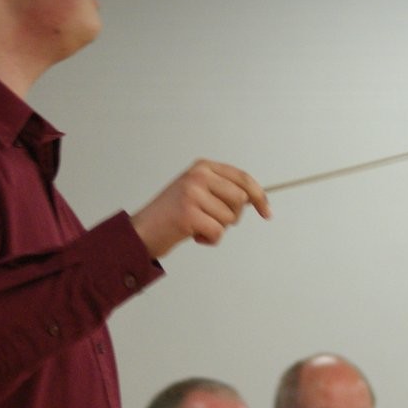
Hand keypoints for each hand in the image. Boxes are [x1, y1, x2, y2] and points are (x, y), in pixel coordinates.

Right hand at [131, 160, 269, 258]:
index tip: (266, 212)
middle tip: (212, 220)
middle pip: (240, 200)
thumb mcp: (196, 191)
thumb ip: (221, 190)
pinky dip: (209, 240)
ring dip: (217, 229)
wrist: (141, 231)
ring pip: (229, 218)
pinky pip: (217, 232)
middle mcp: (197, 176)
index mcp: (202, 167)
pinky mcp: (188, 214)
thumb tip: (255, 199)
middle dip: (232, 216)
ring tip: (197, 226)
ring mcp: (192, 194)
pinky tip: (193, 235)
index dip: (259, 196)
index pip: (242, 178)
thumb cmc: (171, 215)